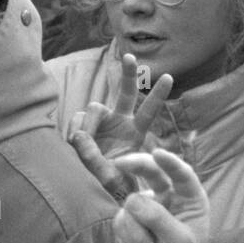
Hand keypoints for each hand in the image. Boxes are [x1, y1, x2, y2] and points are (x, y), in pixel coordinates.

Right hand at [69, 54, 173, 201]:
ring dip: (89, 125)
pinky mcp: (84, 124)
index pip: (149, 111)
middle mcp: (121, 121)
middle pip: (127, 92)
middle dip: (129, 74)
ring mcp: (103, 120)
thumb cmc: (110, 181)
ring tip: (84, 144)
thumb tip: (78, 136)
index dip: (157, 94)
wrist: (92, 186)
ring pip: (94, 108)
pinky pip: (78, 119)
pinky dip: (75, 130)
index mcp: (136, 132)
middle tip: (130, 56)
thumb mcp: (109, 176)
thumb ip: (95, 158)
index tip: (169, 76)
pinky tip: (74, 142)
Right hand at [112, 150, 210, 242]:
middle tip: (120, 162)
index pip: (182, 174)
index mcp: (190, 197)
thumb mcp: (179, 240)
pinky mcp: (130, 219)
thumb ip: (159, 219)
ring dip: (137, 231)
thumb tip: (132, 200)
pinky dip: (130, 238)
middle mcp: (168, 196)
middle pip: (152, 172)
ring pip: (132, 203)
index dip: (171, 162)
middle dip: (137, 164)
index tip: (158, 153)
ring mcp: (147, 206)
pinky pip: (121, 220)